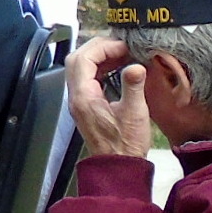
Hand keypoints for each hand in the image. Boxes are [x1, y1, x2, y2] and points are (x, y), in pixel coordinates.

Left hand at [66, 35, 151, 158]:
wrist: (117, 167)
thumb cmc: (126, 144)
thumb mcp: (134, 114)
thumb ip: (133, 87)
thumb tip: (136, 65)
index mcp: (83, 96)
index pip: (83, 59)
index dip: (102, 48)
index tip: (123, 46)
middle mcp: (76, 95)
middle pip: (77, 60)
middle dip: (97, 48)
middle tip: (120, 46)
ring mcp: (79, 100)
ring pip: (80, 68)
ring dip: (98, 57)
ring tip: (121, 54)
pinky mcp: (86, 104)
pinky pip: (87, 78)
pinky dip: (99, 68)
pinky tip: (117, 68)